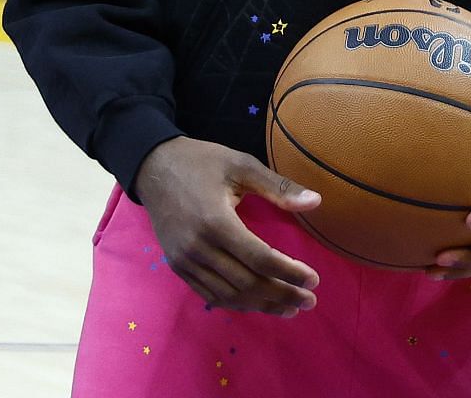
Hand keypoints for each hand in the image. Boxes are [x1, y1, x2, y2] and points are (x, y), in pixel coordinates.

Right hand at [133, 137, 321, 316]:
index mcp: (217, 221)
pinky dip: (236, 303)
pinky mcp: (177, 266)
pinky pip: (210, 294)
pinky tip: (257, 303)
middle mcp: (199, 247)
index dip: (289, 273)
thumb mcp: (241, 165)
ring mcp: (185, 260)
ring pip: (229, 294)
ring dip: (262, 305)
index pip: (260, 259)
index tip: (313, 280)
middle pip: (247, 282)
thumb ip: (278, 186)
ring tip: (290, 309)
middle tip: (309, 301)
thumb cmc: (201, 162)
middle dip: (282, 295)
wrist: (154, 167)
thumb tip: (317, 201)